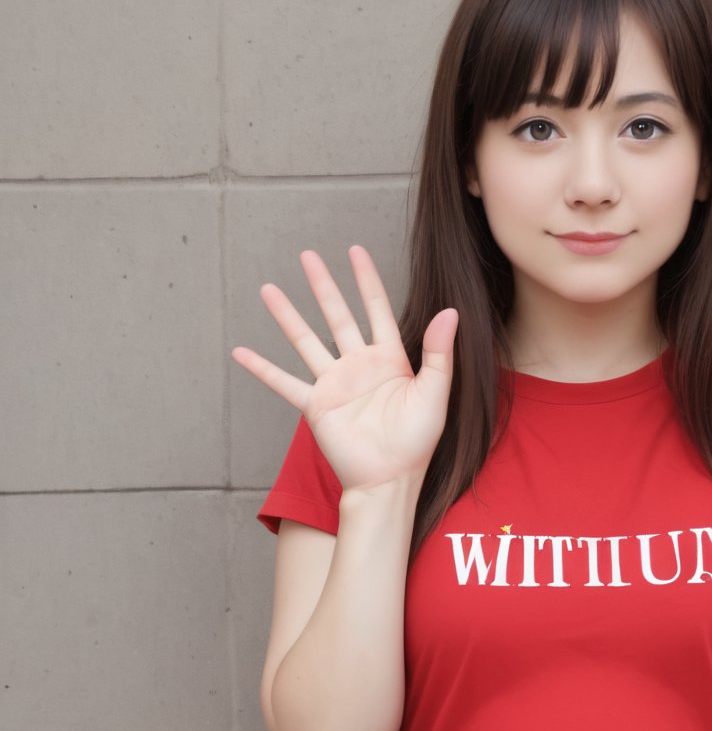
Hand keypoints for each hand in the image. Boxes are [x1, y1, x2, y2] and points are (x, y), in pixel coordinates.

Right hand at [230, 245, 458, 489]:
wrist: (390, 479)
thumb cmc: (417, 442)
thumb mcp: (435, 393)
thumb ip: (440, 353)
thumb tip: (450, 311)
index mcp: (390, 359)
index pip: (376, 309)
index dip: (366, 280)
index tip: (355, 251)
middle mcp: (359, 366)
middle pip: (337, 315)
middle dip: (323, 285)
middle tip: (307, 255)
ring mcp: (335, 384)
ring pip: (305, 341)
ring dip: (286, 316)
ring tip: (267, 289)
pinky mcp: (316, 406)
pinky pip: (284, 383)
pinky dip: (262, 369)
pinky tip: (241, 353)